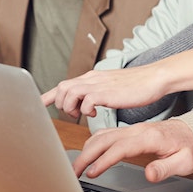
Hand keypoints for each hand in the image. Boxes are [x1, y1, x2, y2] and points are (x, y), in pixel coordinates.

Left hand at [41, 64, 167, 117]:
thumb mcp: (112, 86)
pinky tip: (96, 113)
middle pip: (61, 88)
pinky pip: (85, 102)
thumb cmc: (137, 85)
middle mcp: (92, 79)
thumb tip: (89, 102)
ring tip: (84, 114)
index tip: (38, 105)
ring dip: (71, 108)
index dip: (48, 96)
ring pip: (69, 93)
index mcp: (92, 77)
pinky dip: (86, 110)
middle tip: (74, 113)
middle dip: (61, 104)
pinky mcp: (106, 92)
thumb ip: (98, 92)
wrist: (154, 78)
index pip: (63, 85)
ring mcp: (99, 84)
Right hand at [73, 119, 192, 181]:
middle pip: (105, 138)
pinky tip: (89, 154)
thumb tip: (148, 174)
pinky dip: (94, 143)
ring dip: (87, 149)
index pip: (120, 147)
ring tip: (77, 166)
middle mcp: (139, 130)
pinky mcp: (132, 132)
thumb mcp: (184, 161)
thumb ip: (166, 168)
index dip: (104, 160)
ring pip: (103, 134)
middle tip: (74, 172)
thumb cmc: (191, 147)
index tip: (92, 173)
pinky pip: (107, 134)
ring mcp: (134, 129)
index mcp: (150, 136)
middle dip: (86, 155)